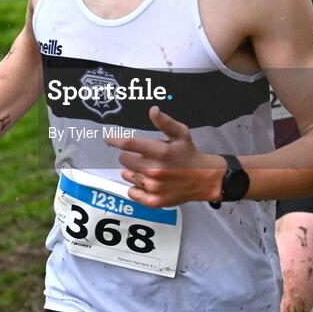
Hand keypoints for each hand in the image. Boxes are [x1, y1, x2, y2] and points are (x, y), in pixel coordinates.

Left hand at [104, 106, 223, 207]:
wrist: (204, 179)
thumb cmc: (189, 154)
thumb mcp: (181, 133)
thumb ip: (165, 122)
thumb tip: (153, 110)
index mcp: (161, 152)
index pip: (129, 144)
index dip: (115, 139)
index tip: (109, 138)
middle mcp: (156, 170)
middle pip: (124, 159)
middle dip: (128, 155)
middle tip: (141, 155)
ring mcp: (154, 188)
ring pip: (126, 175)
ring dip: (132, 170)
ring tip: (146, 169)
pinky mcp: (154, 201)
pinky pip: (132, 193)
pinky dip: (134, 187)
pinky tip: (144, 182)